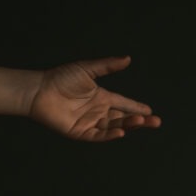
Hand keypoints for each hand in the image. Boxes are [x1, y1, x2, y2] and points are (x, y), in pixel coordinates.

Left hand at [25, 56, 161, 142]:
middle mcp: (97, 111)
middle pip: (122, 118)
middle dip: (139, 120)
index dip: (136, 107)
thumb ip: (108, 66)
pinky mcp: (79, 132)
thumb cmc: (61, 78)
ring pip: (113, 127)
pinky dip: (109, 135)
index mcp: (101, 97)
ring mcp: (89, 122)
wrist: (40, 90)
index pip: (124, 103)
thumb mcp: (88, 69)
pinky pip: (97, 136)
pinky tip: (121, 132)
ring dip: (128, 125)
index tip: (150, 111)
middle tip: (155, 122)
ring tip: (142, 122)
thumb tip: (128, 58)